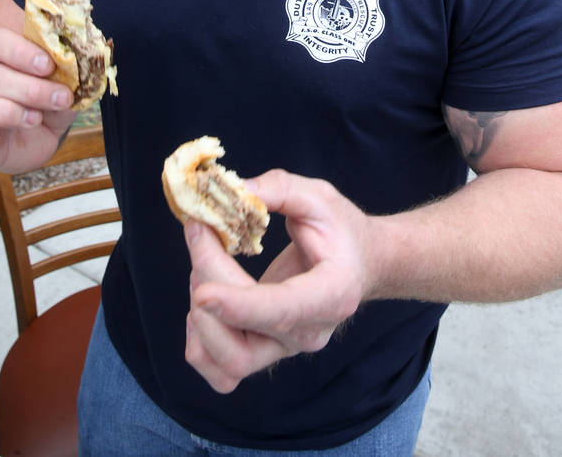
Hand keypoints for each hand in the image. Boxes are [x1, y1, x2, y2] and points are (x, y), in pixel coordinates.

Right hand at [0, 26, 75, 172]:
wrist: (46, 134)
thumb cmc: (53, 100)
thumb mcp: (67, 83)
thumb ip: (71, 71)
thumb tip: (82, 60)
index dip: (20, 52)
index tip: (49, 65)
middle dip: (29, 88)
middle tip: (60, 98)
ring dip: (3, 111)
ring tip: (34, 119)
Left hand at [184, 170, 374, 392]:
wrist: (360, 264)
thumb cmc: (341, 229)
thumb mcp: (319, 197)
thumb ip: (279, 188)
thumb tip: (233, 190)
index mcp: (332, 293)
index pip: (283, 311)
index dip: (239, 305)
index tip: (203, 291)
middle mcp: (309, 332)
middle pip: (245, 337)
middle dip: (209, 285)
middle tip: (200, 231)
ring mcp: (286, 348)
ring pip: (230, 364)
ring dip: (201, 320)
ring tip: (203, 270)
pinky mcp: (266, 351)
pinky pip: (222, 372)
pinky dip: (201, 345)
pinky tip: (204, 305)